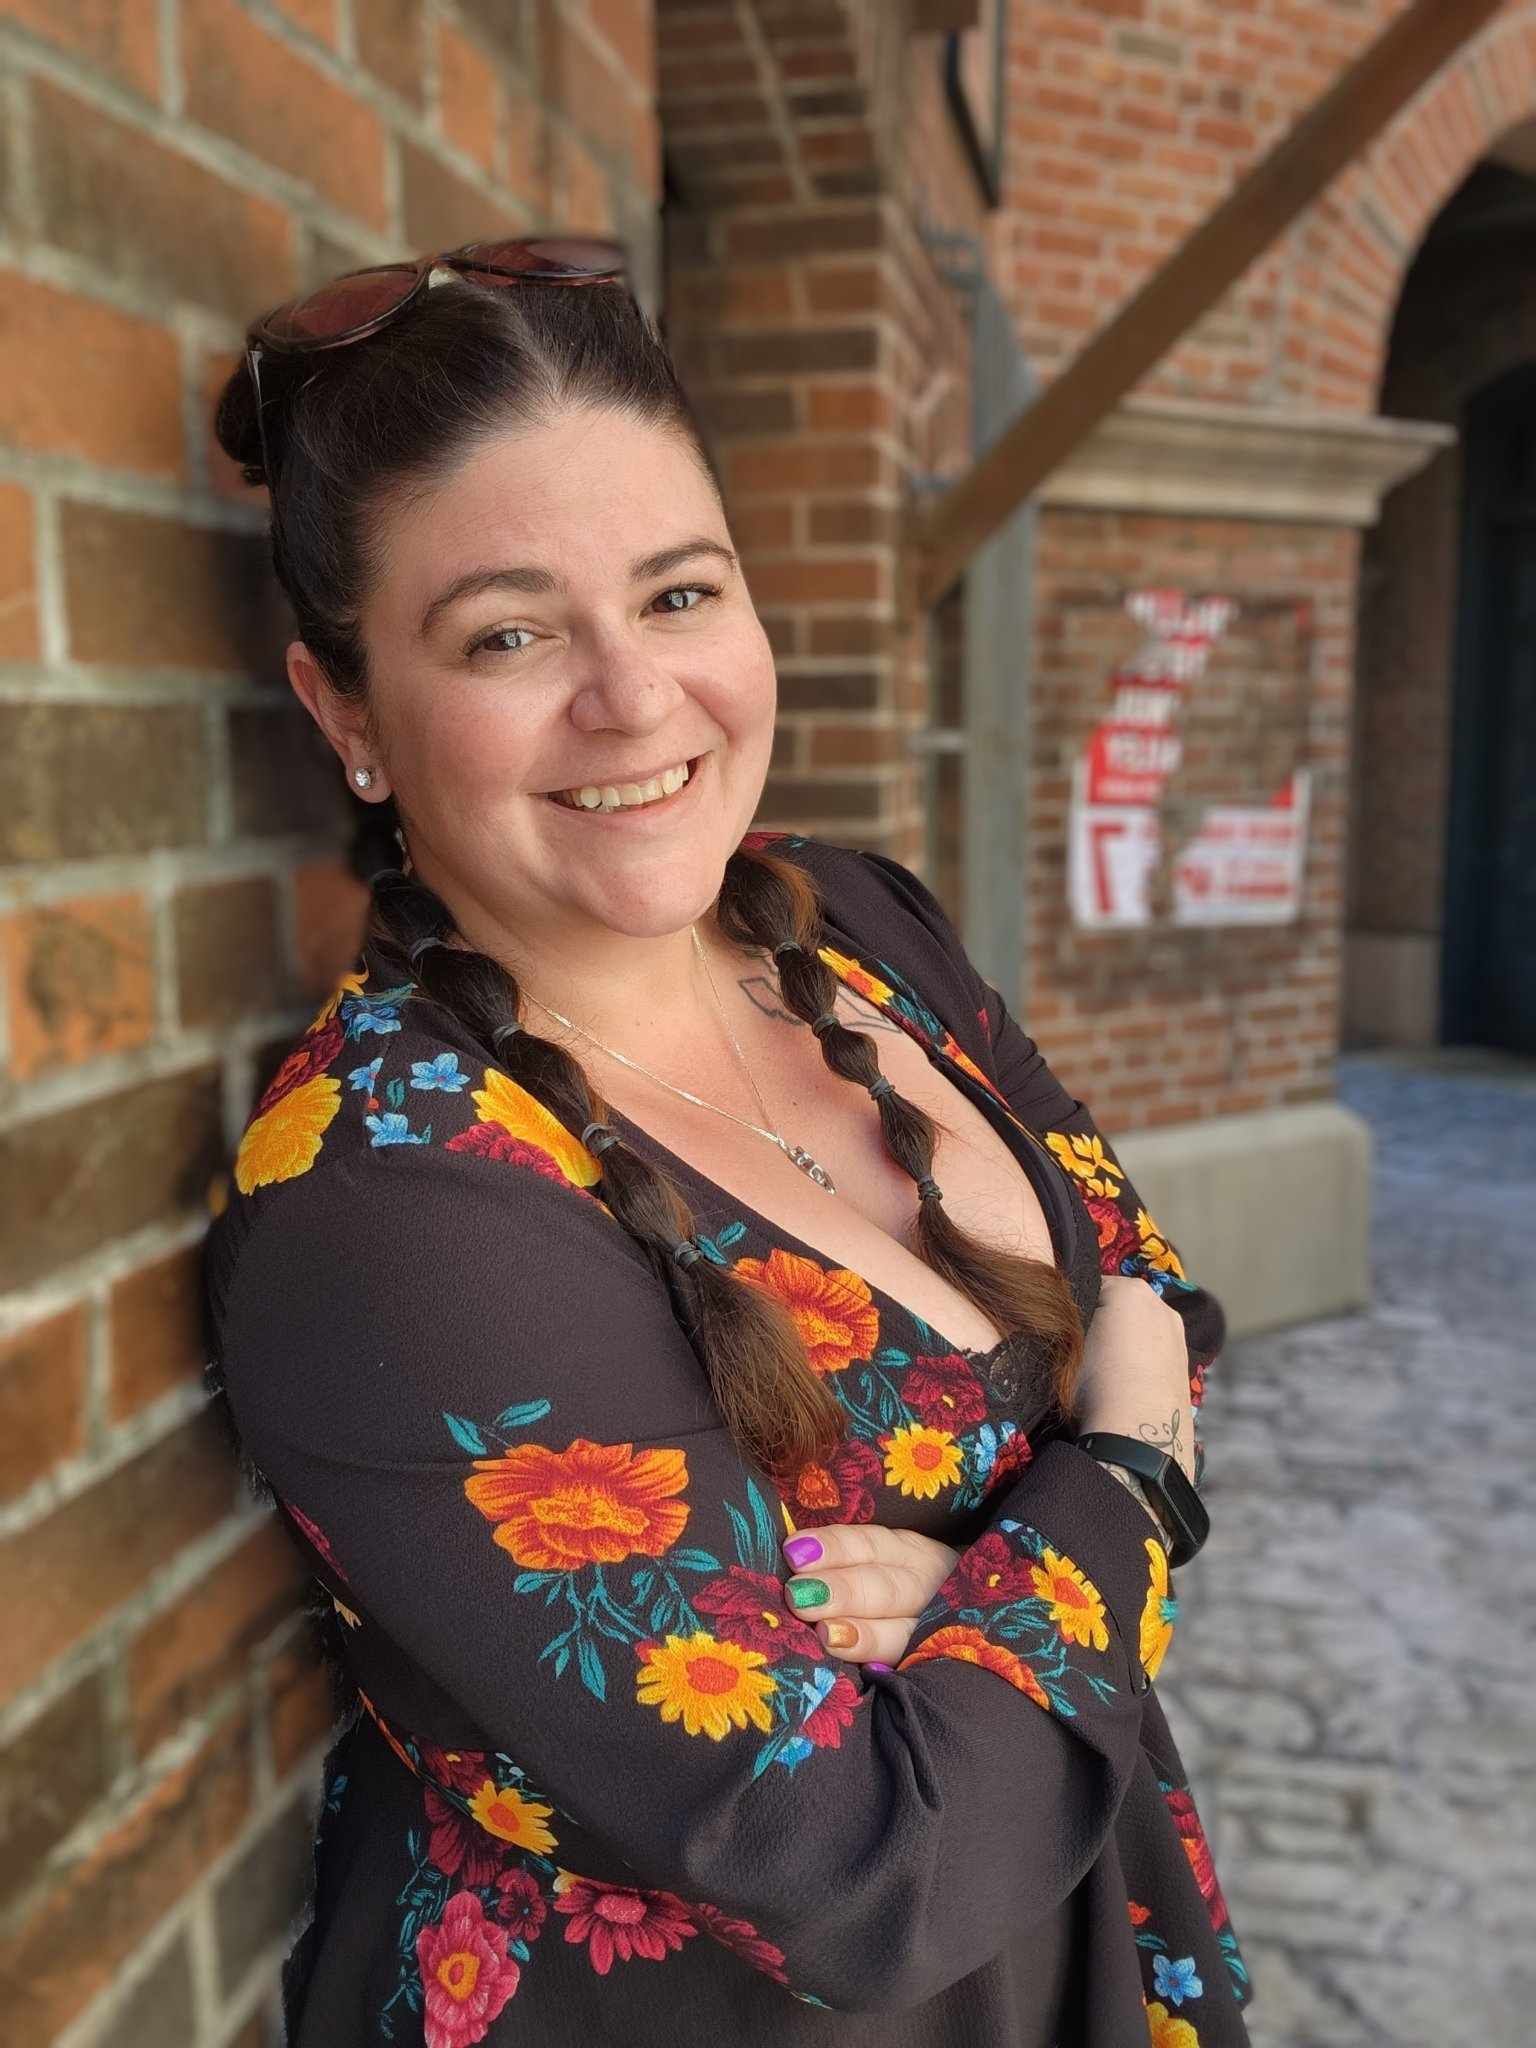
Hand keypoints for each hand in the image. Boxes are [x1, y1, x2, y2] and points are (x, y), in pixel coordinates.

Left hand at [780, 1524, 959, 1665]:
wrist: (955, 1621)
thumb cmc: (894, 1586)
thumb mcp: (881, 1562)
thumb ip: (842, 1563)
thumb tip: (790, 1558)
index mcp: (909, 1553)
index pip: (870, 1545)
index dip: (835, 1547)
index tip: (794, 1550)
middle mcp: (926, 1587)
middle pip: (886, 1588)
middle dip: (843, 1591)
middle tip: (798, 1595)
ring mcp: (935, 1630)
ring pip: (903, 1633)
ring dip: (865, 1634)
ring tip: (827, 1634)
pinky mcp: (935, 1666)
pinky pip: (915, 1668)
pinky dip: (891, 1669)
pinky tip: (869, 1673)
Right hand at [1074, 1274, 1195, 1483]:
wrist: (1138, 1434)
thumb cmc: (1095, 1383)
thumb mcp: (1068, 1343)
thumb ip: (1069, 1321)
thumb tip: (1070, 1320)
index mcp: (1130, 1289)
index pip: (1090, 1286)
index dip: (1073, 1310)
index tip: (1064, 1335)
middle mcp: (1161, 1304)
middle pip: (1120, 1306)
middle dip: (1103, 1323)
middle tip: (1084, 1354)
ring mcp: (1178, 1335)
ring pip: (1140, 1329)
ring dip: (1124, 1343)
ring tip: (1106, 1374)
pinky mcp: (1187, 1364)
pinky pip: (1155, 1352)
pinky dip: (1141, 1362)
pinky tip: (1128, 1384)